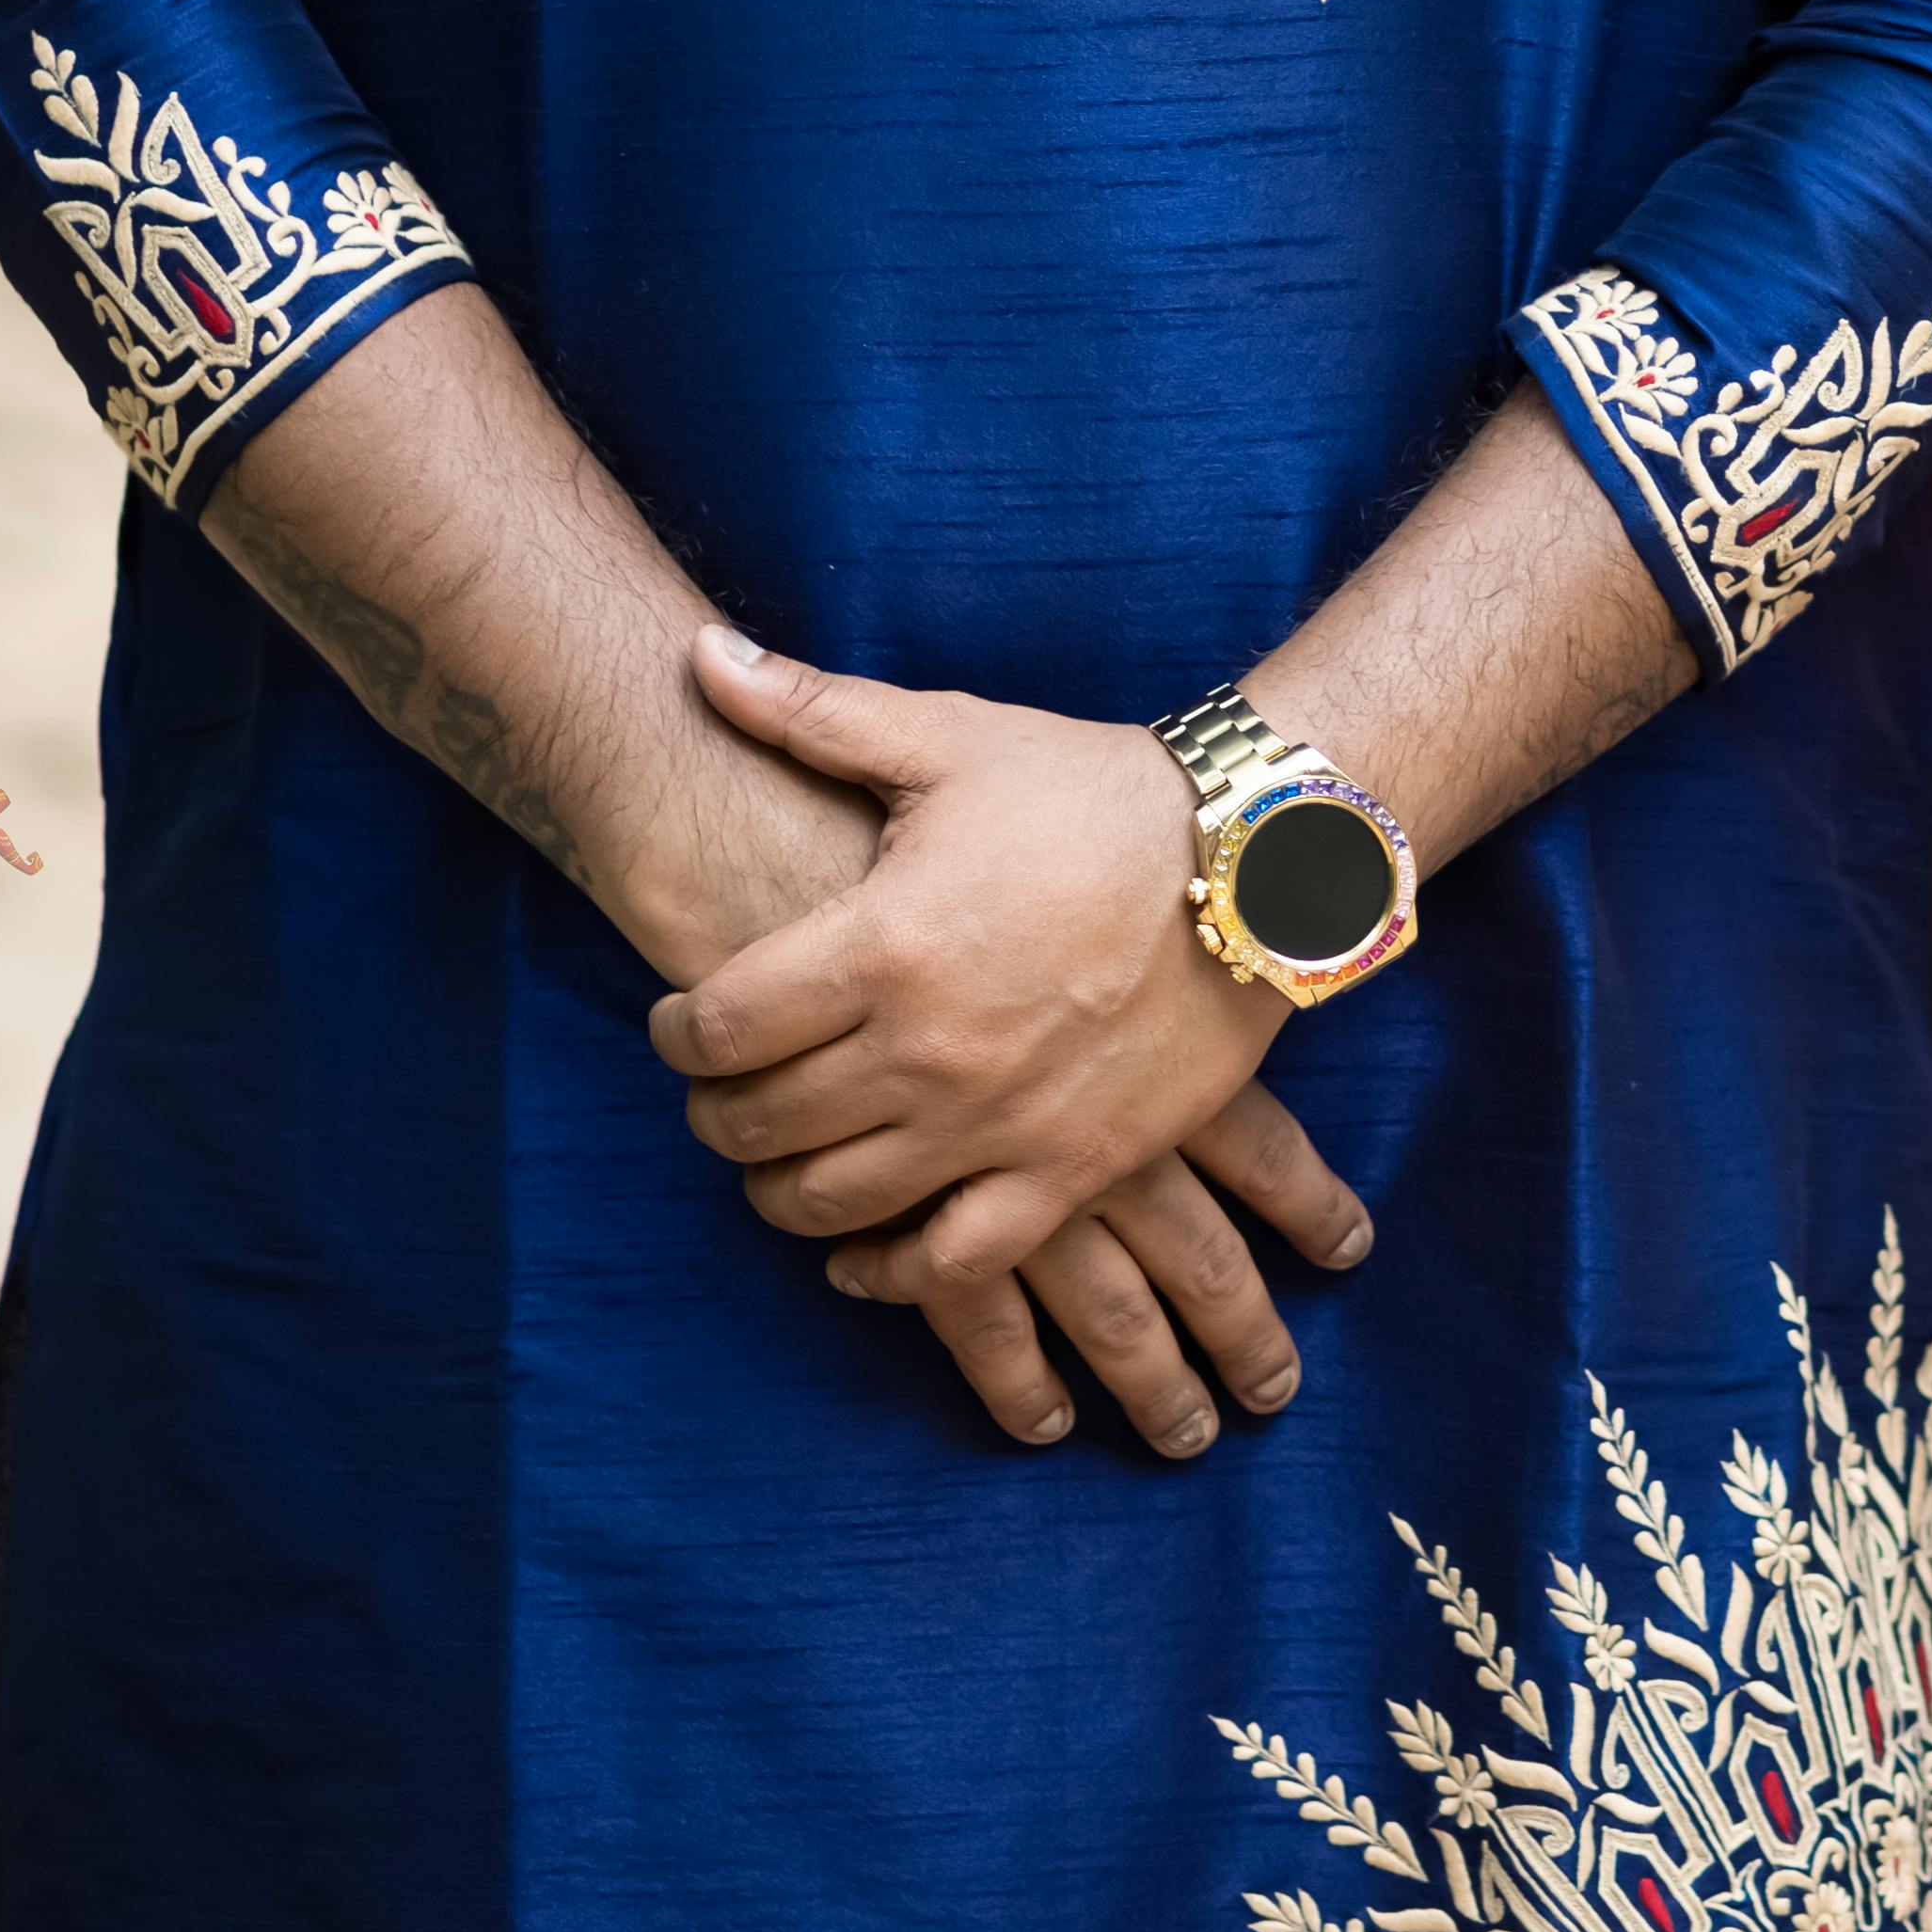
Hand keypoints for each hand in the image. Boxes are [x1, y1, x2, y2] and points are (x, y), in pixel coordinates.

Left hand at [644, 630, 1374, 1455]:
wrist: (1257, 860)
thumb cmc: (1093, 790)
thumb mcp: (951, 738)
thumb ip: (812, 710)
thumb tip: (697, 655)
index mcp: (883, 943)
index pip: (719, 1025)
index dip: (675, 1034)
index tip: (676, 1025)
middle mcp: (926, 1051)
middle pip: (760, 1122)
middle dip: (715, 1112)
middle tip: (718, 1091)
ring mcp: (996, 1124)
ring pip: (834, 1204)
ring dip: (778, 1193)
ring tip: (774, 1160)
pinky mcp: (1067, 1171)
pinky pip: (951, 1263)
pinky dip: (886, 1275)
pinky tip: (858, 1255)